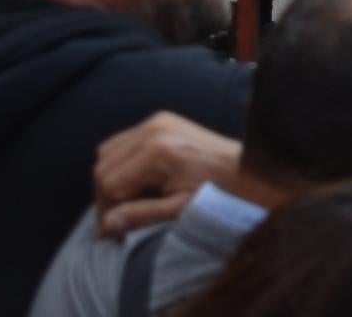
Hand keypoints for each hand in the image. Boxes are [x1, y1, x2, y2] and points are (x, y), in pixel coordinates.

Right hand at [91, 112, 240, 236]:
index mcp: (157, 152)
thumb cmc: (217, 193)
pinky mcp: (161, 120)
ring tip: (130, 199)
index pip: (108, 182)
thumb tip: (107, 224)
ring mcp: (157, 121)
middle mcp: (153, 129)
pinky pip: (124, 141)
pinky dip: (122, 162)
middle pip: (103, 165)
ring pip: (108, 151)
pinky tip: (140, 179)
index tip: (112, 231)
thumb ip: (141, 215)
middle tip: (119, 218)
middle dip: (106, 195)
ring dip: (111, 178)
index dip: (107, 210)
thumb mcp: (179, 210)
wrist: (247, 168)